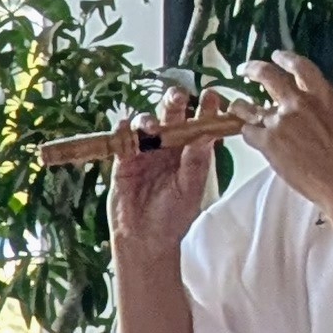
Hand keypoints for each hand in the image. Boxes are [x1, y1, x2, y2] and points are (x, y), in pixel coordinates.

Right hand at [110, 86, 224, 258]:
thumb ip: (197, 161)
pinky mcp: (123, 162)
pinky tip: (124, 127)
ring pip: (144, 126)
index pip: (197, 125)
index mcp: (189, 153)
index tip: (212, 95)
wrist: (146, 238)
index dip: (204, 109)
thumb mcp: (190, 188)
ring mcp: (144, 153)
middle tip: (178, 95)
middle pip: (169, 117)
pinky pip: (121, 141)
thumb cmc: (174, 215)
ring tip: (151, 125)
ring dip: (147, 120)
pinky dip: (122, 131)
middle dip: (173, 103)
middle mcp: (167, 149)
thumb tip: (207, 134)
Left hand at [238, 51, 332, 214]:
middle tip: (244, 69)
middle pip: (268, 76)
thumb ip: (325, 112)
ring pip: (249, 107)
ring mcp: (281, 122)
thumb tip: (323, 111)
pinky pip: (249, 132)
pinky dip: (249, 134)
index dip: (286, 59)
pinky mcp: (268, 141)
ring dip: (240, 106)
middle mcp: (299, 104)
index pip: (301, 68)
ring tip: (236, 106)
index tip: (277, 56)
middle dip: (252, 69)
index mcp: (322, 98)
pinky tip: (252, 137)